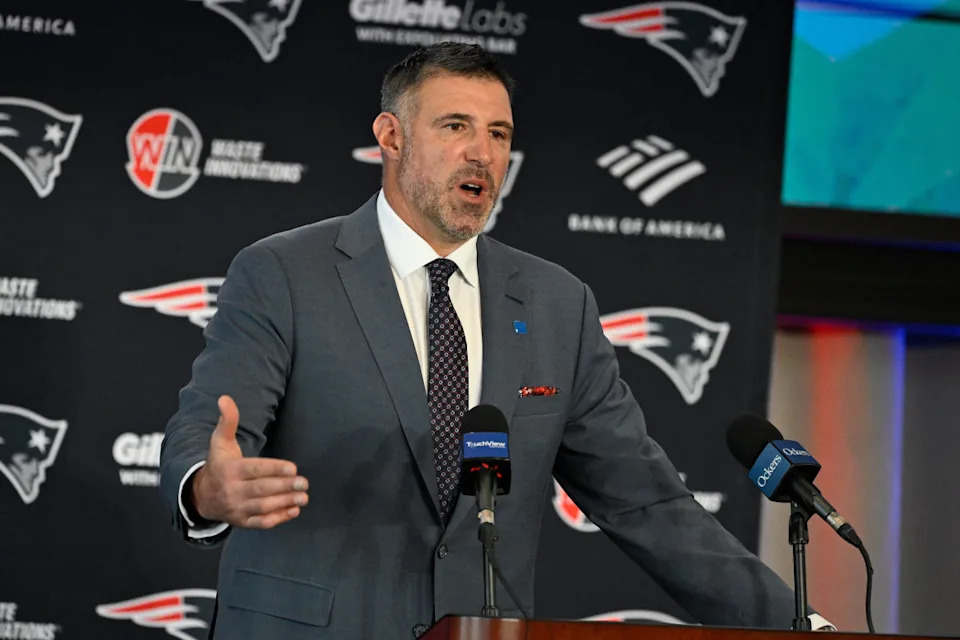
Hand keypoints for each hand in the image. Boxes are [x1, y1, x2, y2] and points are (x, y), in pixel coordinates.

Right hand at [190, 395, 307, 528]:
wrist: (201, 496)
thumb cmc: (218, 464)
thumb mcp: (220, 442)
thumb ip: (227, 421)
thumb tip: (225, 398)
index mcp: (230, 470)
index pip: (254, 470)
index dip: (274, 469)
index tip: (293, 467)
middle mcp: (232, 491)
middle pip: (261, 489)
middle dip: (284, 487)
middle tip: (304, 482)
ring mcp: (237, 508)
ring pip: (263, 507)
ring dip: (285, 502)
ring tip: (304, 497)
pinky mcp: (242, 522)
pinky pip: (261, 523)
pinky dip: (278, 518)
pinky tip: (294, 510)